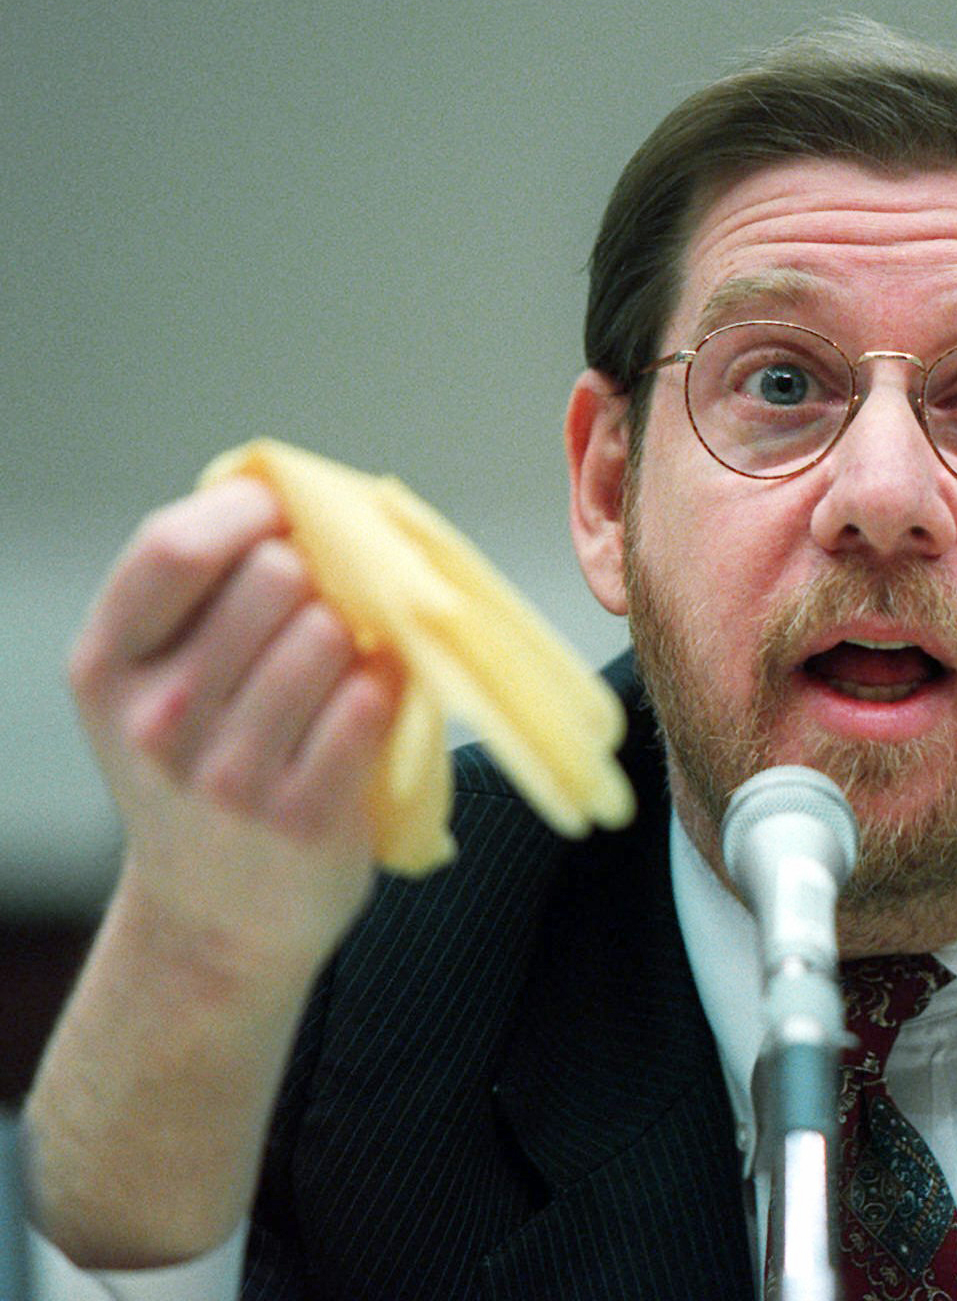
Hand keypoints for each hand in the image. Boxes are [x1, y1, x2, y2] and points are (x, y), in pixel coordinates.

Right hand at [68, 477, 399, 990]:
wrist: (215, 923)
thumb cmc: (200, 777)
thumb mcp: (155, 687)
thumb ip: (200, 599)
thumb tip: (294, 496)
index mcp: (107, 665)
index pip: (176, 545)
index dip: (251, 510)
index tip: (290, 514)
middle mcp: (157, 718)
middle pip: (273, 578)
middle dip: (317, 577)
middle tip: (323, 609)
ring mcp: (228, 773)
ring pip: (329, 634)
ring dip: (354, 638)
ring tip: (341, 668)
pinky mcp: (302, 815)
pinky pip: (370, 702)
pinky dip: (386, 688)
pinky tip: (368, 705)